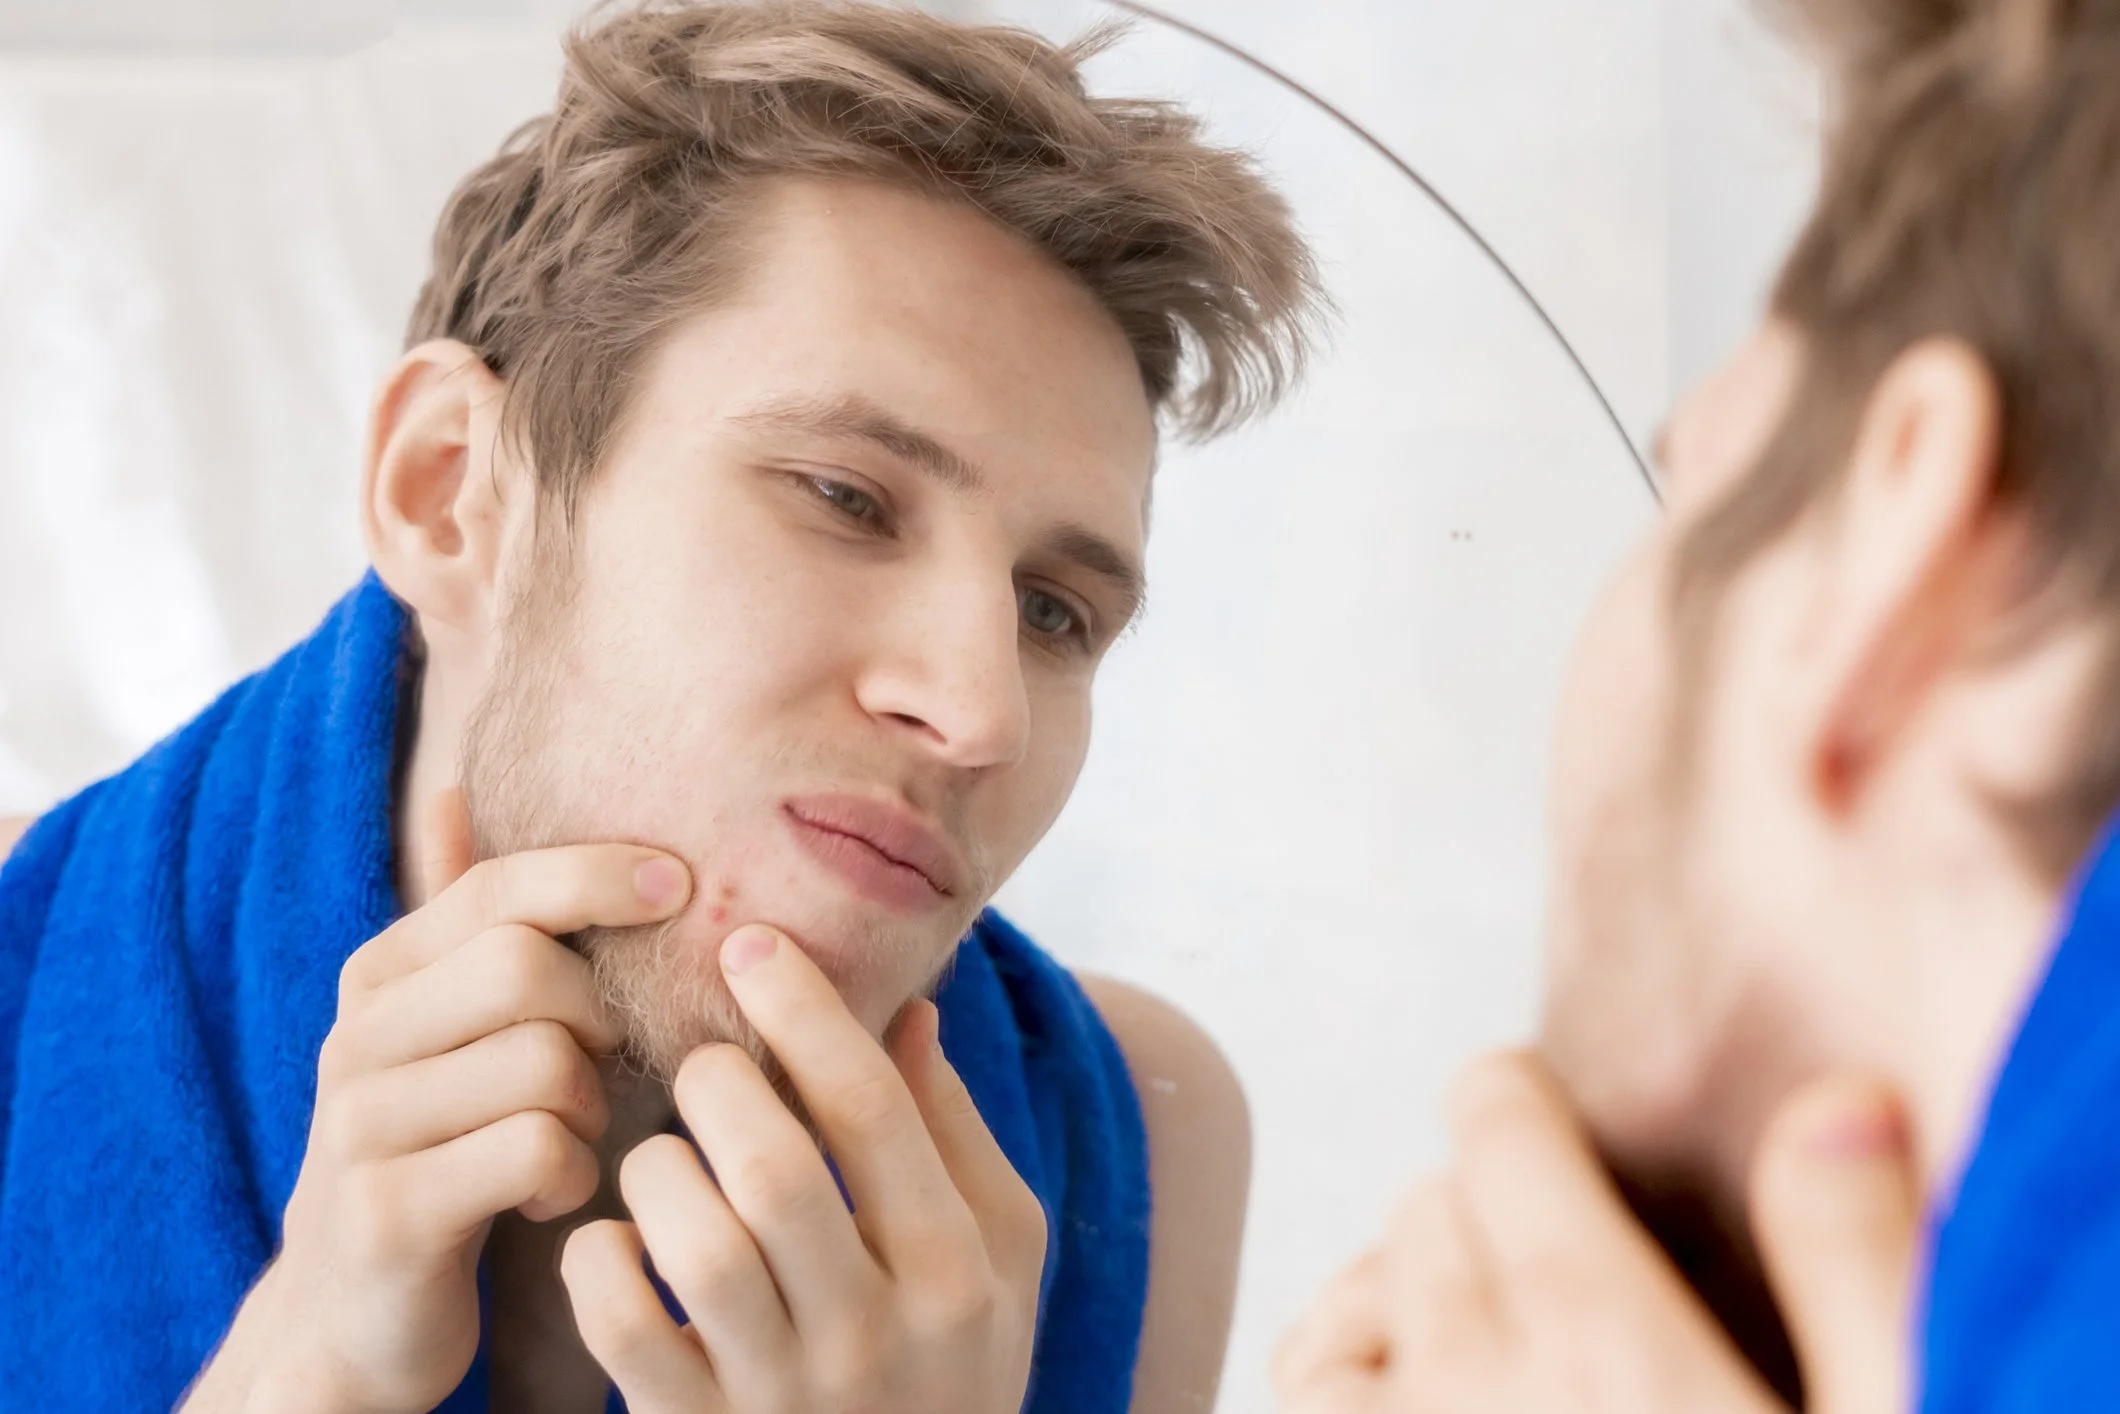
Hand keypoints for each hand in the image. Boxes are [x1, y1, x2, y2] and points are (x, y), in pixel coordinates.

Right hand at [182, 789, 691, 1413]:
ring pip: (543, 1062)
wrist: (353, 1315)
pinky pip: (534, 1150)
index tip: (680, 885)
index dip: (598, 873)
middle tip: (600, 1068)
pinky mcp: (387, 1210)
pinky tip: (550, 1195)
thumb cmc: (443, 1151)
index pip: (500, 886)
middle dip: (600, 1018)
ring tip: (570, 1138)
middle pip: (530, 969)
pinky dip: (570, 1175)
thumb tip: (458, 785)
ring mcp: (361, 1124)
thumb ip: (468, 928)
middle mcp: (356, 1037)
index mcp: (381, 976)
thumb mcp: (448, 1033)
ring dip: (590, 1107)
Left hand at [558, 924, 1048, 1413]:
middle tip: (703, 1061)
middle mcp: (877, 1334)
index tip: (749, 943)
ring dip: (659, 1173)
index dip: (803, 1008)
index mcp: (957, 1268)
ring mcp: (785, 1395)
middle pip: (776, 1169)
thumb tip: (911, 1007)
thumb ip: (954, 1134)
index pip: (872, 1109)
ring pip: (695, 1247)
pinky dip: (598, 1266)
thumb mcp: (997, 1253)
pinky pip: (622, 1332)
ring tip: (665, 1158)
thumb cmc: (954, 1363)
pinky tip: (613, 1239)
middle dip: (720, 1084)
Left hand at [1274, 1051, 1921, 1413]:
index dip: (1521, 1104)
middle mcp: (1472, 1389)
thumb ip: (1861, 1273)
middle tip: (1571, 1248)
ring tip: (1498, 1330)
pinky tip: (1417, 1389)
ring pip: (1357, 1297)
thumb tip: (1836, 1109)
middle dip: (1493, 1204)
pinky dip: (1356, 1375)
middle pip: (1432, 1204)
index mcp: (1602, 1344)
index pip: (1494, 1125)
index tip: (1548, 1116)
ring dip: (1416, 1293)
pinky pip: (1315, 1391)